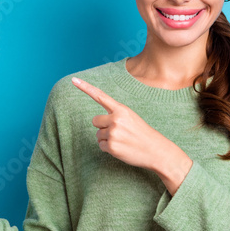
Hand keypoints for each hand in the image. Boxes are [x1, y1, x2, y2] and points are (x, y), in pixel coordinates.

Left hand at [71, 77, 192, 192]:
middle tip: (118, 132)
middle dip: (102, 127)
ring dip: (107, 139)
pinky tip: (121, 148)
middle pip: (95, 121)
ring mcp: (113, 133)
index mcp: (121, 109)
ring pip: (98, 135)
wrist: (156, 150)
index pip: (100, 96)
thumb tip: (98, 122)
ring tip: (122, 141)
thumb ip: (115, 115)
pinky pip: (101, 146)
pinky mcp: (111, 146)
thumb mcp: (131, 118)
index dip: (85, 87)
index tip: (73, 80)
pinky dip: (108, 148)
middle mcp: (115, 119)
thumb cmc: (142, 134)